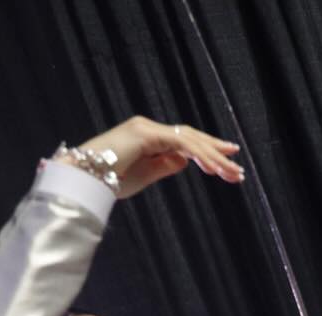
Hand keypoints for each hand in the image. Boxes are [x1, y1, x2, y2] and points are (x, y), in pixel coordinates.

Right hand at [70, 116, 244, 198]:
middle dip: (217, 153)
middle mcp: (149, 128)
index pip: (184, 142)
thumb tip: (185, 161)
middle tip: (238, 168)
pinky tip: (214, 168)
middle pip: (191, 138)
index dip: (207, 152)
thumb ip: (165, 166)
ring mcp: (147, 128)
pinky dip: (200, 155)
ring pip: (190, 140)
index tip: (226, 164)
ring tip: (232, 173)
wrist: (83, 179)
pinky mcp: (146, 134)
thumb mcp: (145, 175)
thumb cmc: (108, 181)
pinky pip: (181, 143)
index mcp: (148, 138)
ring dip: (214, 158)